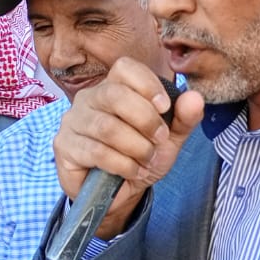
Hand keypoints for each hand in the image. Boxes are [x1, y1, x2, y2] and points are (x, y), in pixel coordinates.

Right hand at [53, 58, 203, 238]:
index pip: (125, 67)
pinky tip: (132, 171)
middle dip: (145, 120)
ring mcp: (73, 121)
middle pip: (114, 95)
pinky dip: (123, 164)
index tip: (164, 107)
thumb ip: (184, 118)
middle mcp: (89, 98)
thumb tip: (194, 97)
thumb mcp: (170, 139)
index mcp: (115, 87)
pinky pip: (96, 152)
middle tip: (159, 140)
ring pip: (107, 127)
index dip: (147, 84)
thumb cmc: (142, 156)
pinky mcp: (64, 146)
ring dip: (136, 147)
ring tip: (147, 160)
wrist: (121, 192)